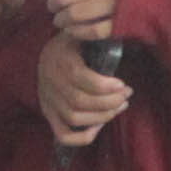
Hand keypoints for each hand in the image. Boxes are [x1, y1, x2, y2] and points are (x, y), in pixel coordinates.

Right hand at [37, 30, 130, 148]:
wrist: (44, 54)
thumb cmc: (71, 44)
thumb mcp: (80, 34)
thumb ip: (95, 36)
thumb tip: (115, 36)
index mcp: (60, 61)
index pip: (82, 79)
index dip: (105, 86)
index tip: (123, 85)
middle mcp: (51, 83)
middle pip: (80, 102)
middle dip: (109, 102)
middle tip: (126, 96)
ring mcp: (48, 101)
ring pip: (74, 118)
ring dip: (101, 117)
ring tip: (119, 106)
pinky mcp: (48, 114)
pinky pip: (63, 134)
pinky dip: (82, 137)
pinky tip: (100, 126)